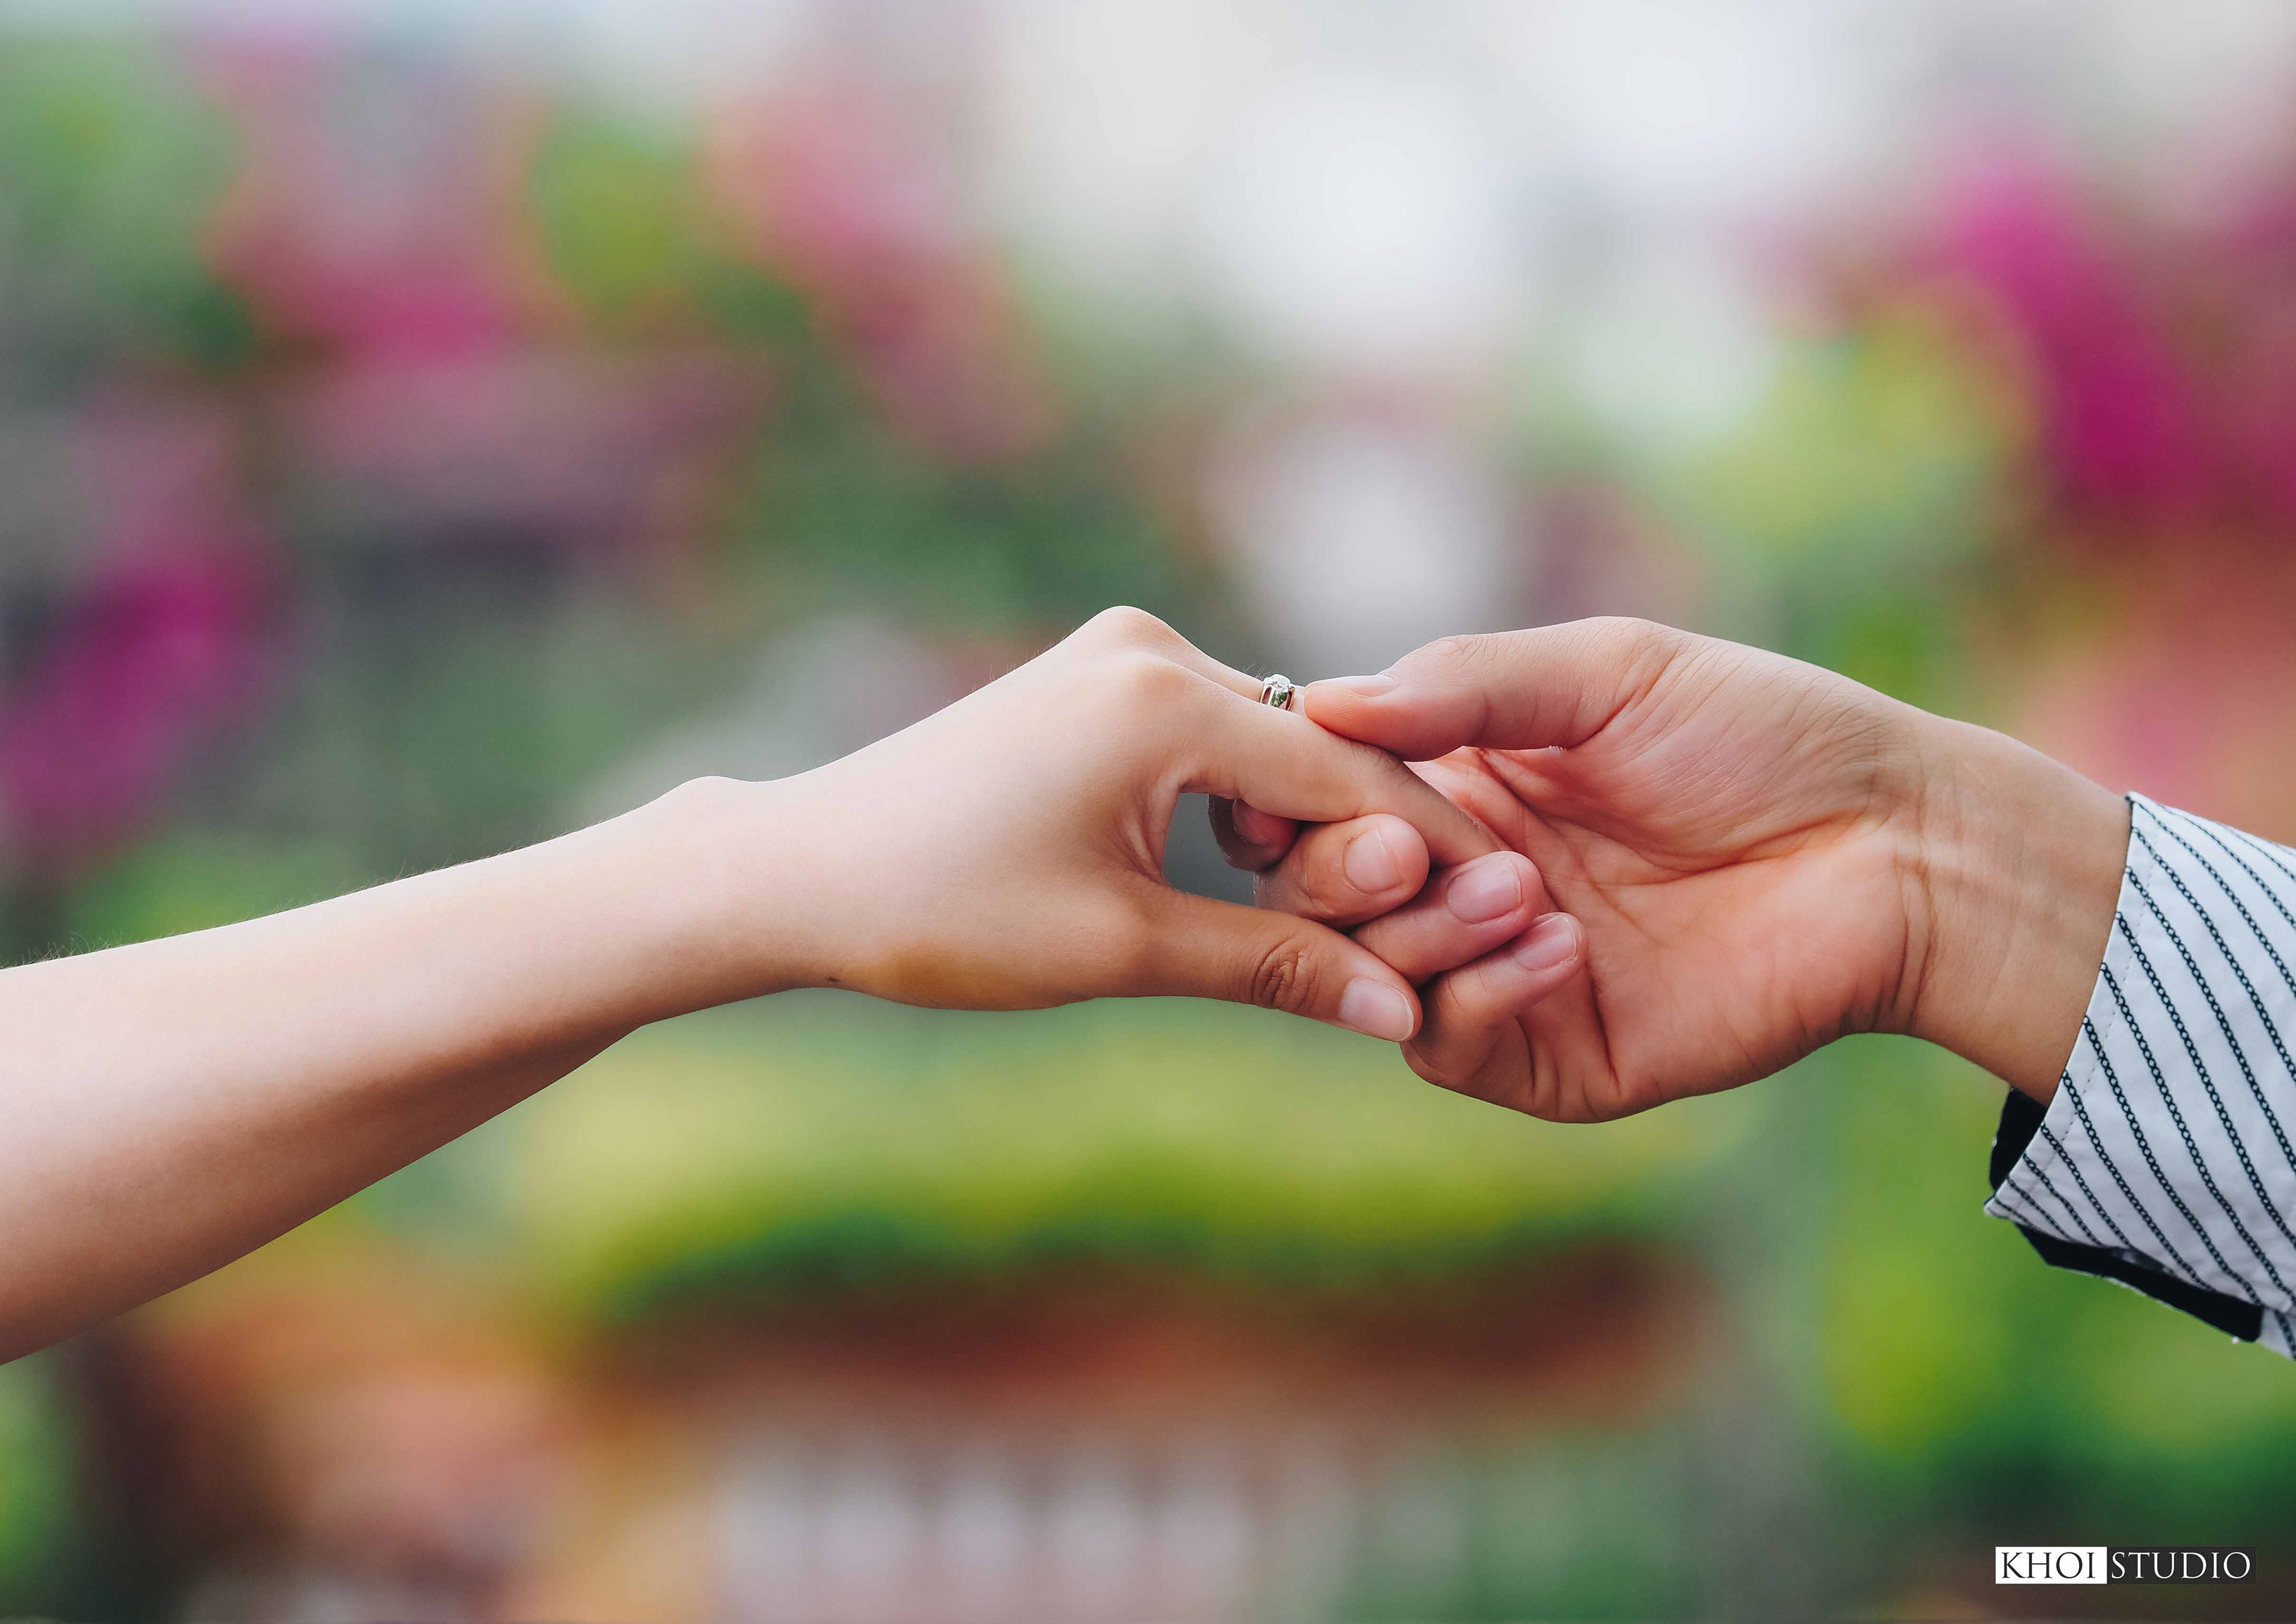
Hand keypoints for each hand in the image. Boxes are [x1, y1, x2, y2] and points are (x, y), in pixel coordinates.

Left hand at [693, 607, 1509, 1038]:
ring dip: (1308, 832)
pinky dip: (1247, 808)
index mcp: (1166, 697)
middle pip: (1317, 757)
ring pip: (1269, 750)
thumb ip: (1276, 966)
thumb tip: (1401, 1016)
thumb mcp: (1123, 948)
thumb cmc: (943, 910)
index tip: (1508, 922)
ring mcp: (1121, 654)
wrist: (803, 870)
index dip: (1429, 861)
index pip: (1347, 782)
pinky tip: (1256, 876)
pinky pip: (1214, 741)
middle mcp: (1153, 648)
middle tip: (1441, 942)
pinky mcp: (1097, 679)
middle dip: (1374, 850)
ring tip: (1348, 929)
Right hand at [1222, 618, 2127, 1118]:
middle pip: (1320, 900)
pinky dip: (1478, 998)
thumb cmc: (1763, 734)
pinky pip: (1453, 1045)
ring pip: (1371, 981)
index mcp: (1460, 782)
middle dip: (1341, 872)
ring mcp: (1503, 973)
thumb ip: (1462, 684)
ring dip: (1419, 934)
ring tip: (1519, 888)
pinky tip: (1555, 946)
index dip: (1290, 798)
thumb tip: (1317, 699)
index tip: (1294, 780)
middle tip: (1411, 846)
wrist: (1896, 845)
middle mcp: (1461, 880)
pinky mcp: (1557, 1055)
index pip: (1317, 802)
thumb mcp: (1606, 672)